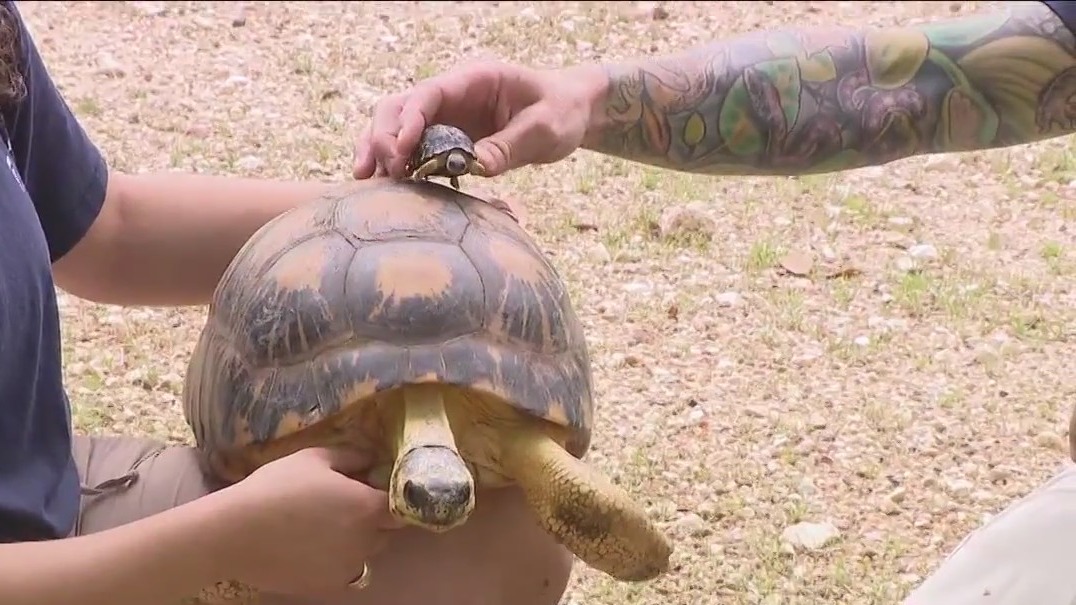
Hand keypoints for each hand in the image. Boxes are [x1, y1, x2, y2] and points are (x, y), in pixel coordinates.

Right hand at [219, 447, 404, 595]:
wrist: (234, 532)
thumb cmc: (276, 487)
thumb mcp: (315, 458)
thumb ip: (352, 457)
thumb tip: (372, 460)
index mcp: (367, 507)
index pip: (400, 505)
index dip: (390, 497)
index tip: (374, 490)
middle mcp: (366, 541)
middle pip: (385, 531)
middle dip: (372, 519)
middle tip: (343, 506)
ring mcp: (348, 567)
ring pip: (366, 553)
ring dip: (356, 541)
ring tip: (323, 527)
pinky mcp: (328, 586)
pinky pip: (345, 570)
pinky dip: (337, 560)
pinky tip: (311, 547)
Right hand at [352, 60, 603, 180]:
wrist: (571, 112)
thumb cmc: (561, 112)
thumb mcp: (545, 128)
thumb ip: (511, 145)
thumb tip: (477, 166)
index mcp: (474, 80)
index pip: (429, 94)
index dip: (409, 121)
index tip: (401, 151)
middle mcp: (452, 95)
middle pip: (400, 107)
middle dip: (384, 136)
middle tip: (388, 172)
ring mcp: (446, 116)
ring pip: (396, 126)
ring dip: (378, 149)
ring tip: (365, 179)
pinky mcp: (446, 139)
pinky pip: (411, 149)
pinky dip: (393, 164)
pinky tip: (381, 186)